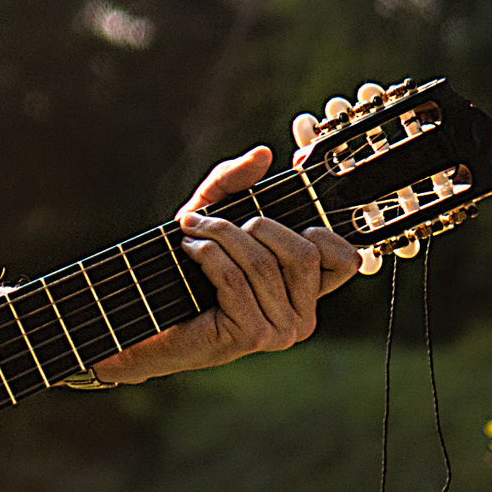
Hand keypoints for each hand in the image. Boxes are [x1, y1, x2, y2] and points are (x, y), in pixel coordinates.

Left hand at [94, 83, 384, 383]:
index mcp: (304, 291)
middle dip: (255, 225)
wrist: (145, 320)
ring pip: (263, 263)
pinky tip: (190, 251)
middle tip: (215, 222)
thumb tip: (263, 154)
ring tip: (193, 232)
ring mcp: (280, 331)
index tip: (290, 196)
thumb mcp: (211, 214)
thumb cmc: (184, 270)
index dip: (324, 226)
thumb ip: (235, 181)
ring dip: (220, 235)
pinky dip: (206, 254)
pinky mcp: (250, 336)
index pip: (346, 260)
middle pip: (303, 253)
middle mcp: (302, 316)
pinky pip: (234, 279)